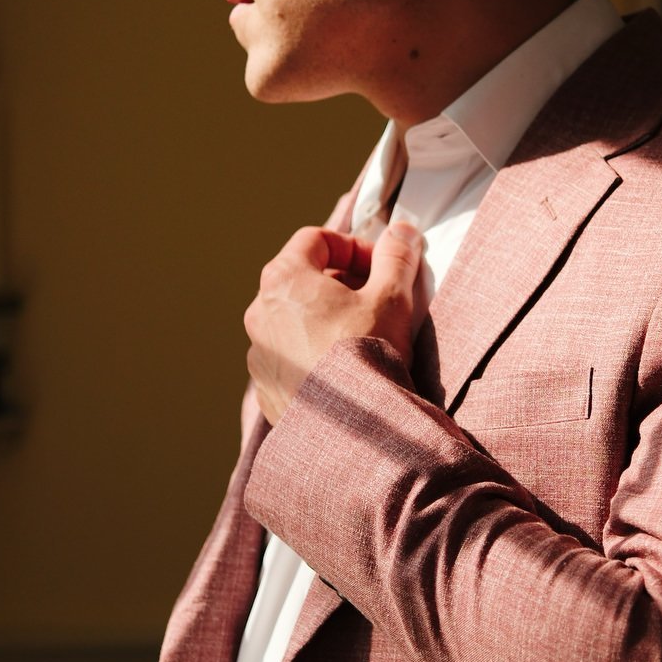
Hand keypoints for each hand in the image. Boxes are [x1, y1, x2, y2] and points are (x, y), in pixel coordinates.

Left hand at [245, 221, 422, 423]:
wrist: (354, 428)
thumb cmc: (368, 353)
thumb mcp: (392, 297)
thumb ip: (395, 257)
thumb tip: (401, 233)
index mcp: (285, 279)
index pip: (315, 240)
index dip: (353, 246)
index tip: (380, 265)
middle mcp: (261, 312)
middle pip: (302, 279)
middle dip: (341, 283)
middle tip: (376, 299)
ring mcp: (260, 353)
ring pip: (294, 321)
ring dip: (325, 319)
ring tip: (362, 338)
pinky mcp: (267, 388)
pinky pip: (290, 358)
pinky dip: (314, 354)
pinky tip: (345, 370)